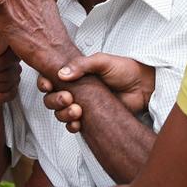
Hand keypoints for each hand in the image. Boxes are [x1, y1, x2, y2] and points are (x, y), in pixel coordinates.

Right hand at [36, 54, 154, 132]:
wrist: (143, 87)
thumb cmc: (124, 70)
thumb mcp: (102, 61)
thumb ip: (81, 64)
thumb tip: (62, 74)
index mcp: (74, 73)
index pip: (50, 78)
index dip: (44, 83)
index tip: (48, 85)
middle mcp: (75, 89)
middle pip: (51, 98)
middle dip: (54, 100)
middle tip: (68, 98)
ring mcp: (82, 104)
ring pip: (60, 113)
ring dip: (63, 114)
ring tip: (77, 111)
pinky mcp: (90, 118)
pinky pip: (72, 125)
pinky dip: (71, 125)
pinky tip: (79, 122)